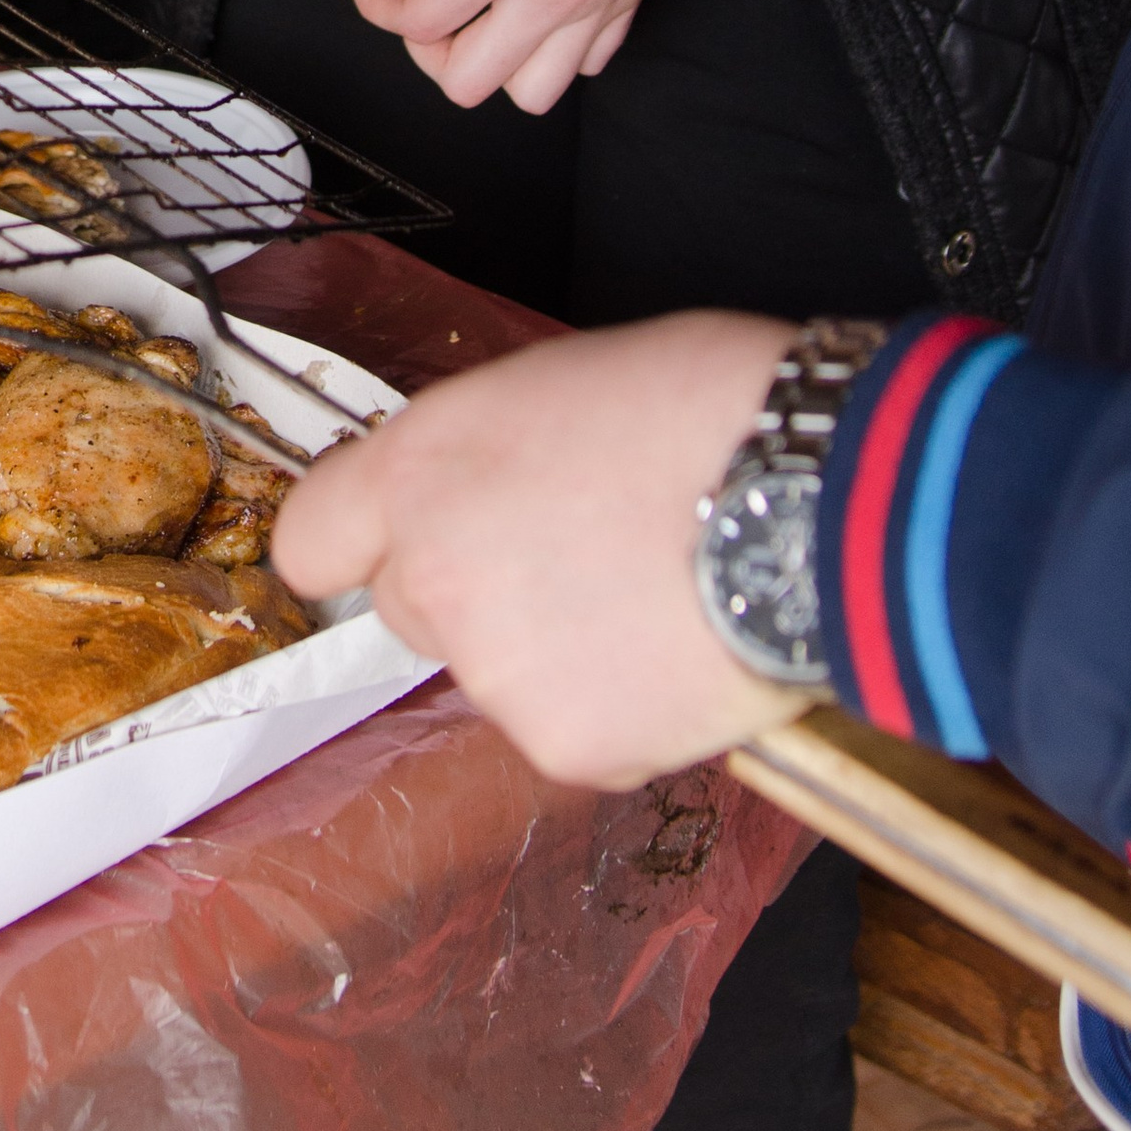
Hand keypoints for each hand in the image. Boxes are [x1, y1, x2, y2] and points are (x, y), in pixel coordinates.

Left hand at [270, 312, 805, 786]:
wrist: (818, 500)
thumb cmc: (711, 409)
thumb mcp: (555, 385)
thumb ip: (479, 454)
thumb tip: (473, 492)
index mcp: (421, 471)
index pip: (312, 539)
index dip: (358, 541)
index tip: (396, 542)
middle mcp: (435, 578)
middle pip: (411, 609)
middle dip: (476, 590)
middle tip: (576, 556)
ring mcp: (496, 673)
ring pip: (498, 673)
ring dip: (555, 648)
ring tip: (653, 593)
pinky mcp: (567, 745)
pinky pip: (573, 730)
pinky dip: (619, 704)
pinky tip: (679, 648)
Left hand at [343, 0, 839, 111]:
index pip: (417, 21)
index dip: (374, 0)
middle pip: (466, 83)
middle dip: (423, 50)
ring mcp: (600, 7)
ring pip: (530, 93)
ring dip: (490, 63)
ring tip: (476, 9)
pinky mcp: (635, 2)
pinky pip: (586, 65)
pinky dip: (551, 51)